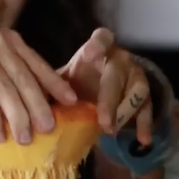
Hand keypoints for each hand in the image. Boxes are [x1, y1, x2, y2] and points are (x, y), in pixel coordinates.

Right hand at [0, 28, 76, 143]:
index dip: (55, 84)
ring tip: (25, 139)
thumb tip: (54, 109)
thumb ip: (23, 81)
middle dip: (37, 106)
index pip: (38, 65)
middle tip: (48, 129)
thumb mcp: (2, 73)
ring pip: (4, 90)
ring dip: (16, 118)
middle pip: (23, 79)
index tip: (71, 102)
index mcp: (12, 41)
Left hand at [58, 28, 152, 144]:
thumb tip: (31, 102)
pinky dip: (145, 124)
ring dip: (125, 112)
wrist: (104, 86)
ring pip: (137, 91)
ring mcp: (136, 76)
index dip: (97, 45)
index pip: (102, 39)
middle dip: (109, 98)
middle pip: (117, 74)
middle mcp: (120, 59)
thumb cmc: (82, 80)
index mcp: (99, 49)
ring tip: (111, 131)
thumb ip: (52, 86)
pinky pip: (147, 108)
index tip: (88, 55)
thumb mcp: (67, 79)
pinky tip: (143, 139)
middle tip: (102, 121)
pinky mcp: (145, 94)